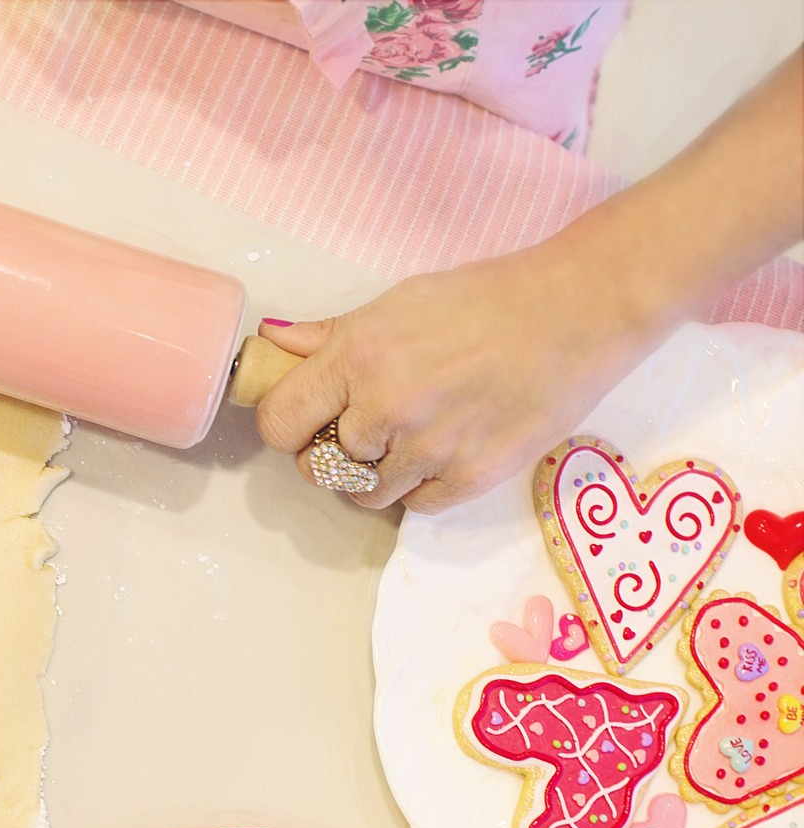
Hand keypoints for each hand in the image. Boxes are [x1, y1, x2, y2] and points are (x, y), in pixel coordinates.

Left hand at [253, 246, 665, 513]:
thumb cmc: (487, 298)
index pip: (279, 423)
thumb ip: (330, 336)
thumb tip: (272, 346)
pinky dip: (421, 487)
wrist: (579, 311)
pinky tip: (442, 451)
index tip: (306, 421)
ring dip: (376, 475)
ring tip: (409, 438)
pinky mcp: (472, 476)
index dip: (288, 425)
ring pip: (365, 494)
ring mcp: (429, 448)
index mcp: (357, 358)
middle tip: (363, 431)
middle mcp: (385, 408)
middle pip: (319, 468)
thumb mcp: (398, 302)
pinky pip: (417, 506)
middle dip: (332, 454)